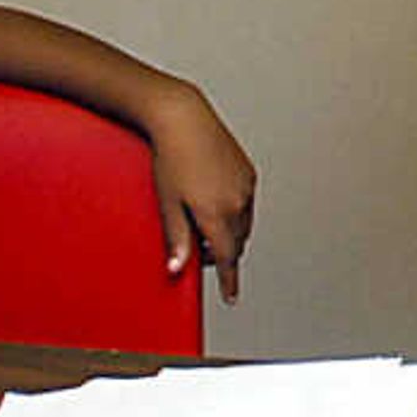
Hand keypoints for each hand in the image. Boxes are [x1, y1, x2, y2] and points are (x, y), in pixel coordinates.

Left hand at [145, 87, 257, 301]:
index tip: (230, 297)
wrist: (183, 119)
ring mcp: (246, 187)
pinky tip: (212, 200)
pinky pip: (246, 204)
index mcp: (217, 214)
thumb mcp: (168, 204)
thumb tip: (178, 269)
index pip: (226, 258)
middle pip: (236, 244)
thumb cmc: (170, 159)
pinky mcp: (248, 173)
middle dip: (222, 253)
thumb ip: (177, 239)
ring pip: (243, 225)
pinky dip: (234, 213)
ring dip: (229, 233)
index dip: (229, 281)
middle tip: (196, 249)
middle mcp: (238, 202)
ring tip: (202, 222)